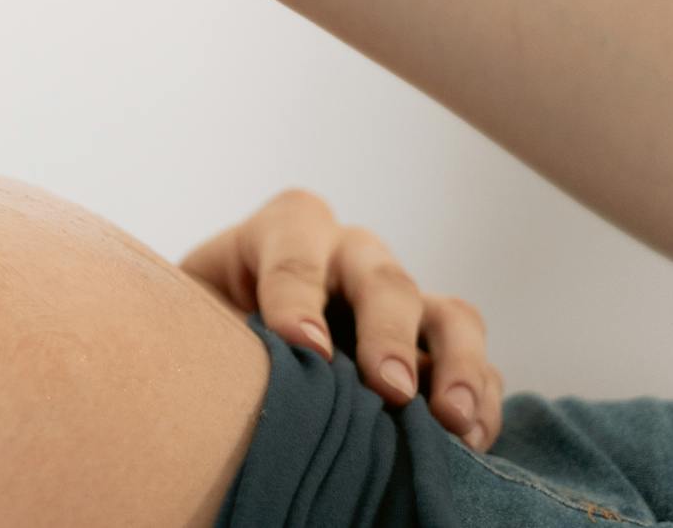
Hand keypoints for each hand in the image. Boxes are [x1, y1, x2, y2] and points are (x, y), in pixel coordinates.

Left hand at [181, 189, 502, 449]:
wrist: (234, 329)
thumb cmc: (208, 315)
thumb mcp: (192, 302)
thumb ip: (200, 317)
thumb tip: (200, 362)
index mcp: (286, 230)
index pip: (292, 252)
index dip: (296, 298)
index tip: (302, 347)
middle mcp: (351, 254)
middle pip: (382, 279)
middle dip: (387, 333)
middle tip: (388, 389)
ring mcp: (401, 298)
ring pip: (449, 313)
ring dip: (456, 365)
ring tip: (451, 420)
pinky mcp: (435, 341)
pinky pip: (475, 360)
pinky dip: (480, 398)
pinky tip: (472, 442)